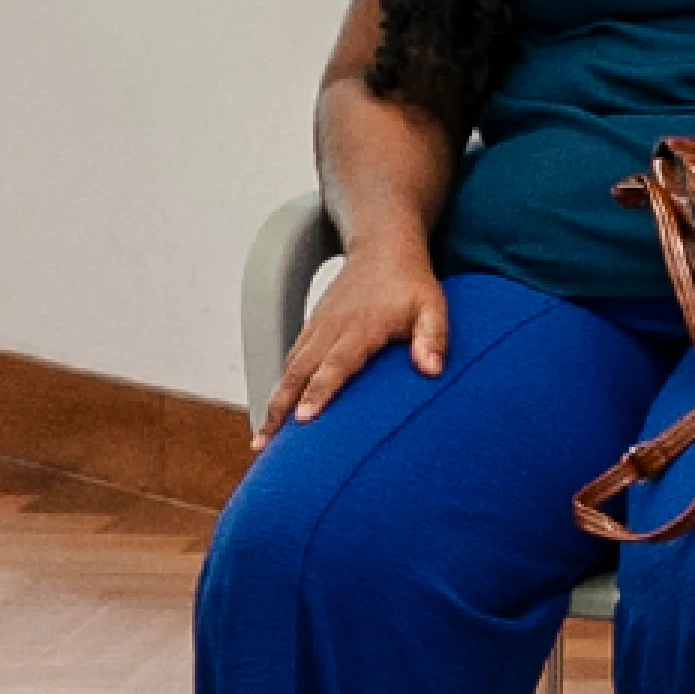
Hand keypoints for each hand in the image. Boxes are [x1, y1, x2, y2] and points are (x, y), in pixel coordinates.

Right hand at [278, 235, 451, 425]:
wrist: (383, 249)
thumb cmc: (410, 284)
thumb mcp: (432, 307)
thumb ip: (433, 338)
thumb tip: (431, 370)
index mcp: (360, 328)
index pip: (335, 364)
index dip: (319, 392)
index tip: (304, 419)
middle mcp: (331, 329)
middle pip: (299, 373)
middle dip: (279, 409)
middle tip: (264, 444)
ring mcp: (317, 327)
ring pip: (289, 370)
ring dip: (273, 403)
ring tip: (262, 440)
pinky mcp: (312, 328)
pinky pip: (292, 360)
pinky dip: (281, 386)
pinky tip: (275, 411)